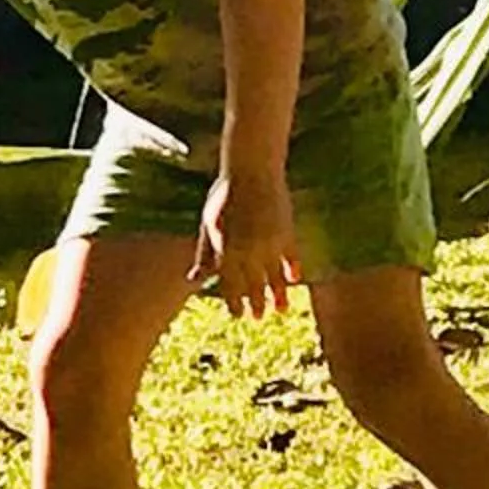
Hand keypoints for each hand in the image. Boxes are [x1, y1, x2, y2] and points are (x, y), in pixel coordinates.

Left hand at [195, 170, 299, 318]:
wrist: (252, 170)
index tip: (237, 314)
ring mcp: (269, 242)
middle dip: (255, 303)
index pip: (230, 284)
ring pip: (275, 276)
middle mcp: (248, 249)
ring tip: (280, 310)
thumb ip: (205, 253)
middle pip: (253, 284)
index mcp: (226, 248)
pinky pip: (292, 257)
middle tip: (258, 318)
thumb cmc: (225, 196)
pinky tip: (295, 281)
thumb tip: (194, 278)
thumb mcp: (208, 224)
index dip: (233, 301)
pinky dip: (293, 270)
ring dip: (277, 295)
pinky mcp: (287, 231)